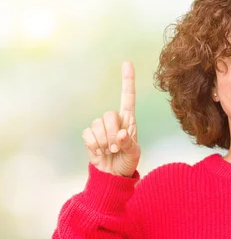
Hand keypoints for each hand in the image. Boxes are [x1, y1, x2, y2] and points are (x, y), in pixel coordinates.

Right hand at [82, 61, 140, 177]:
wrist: (113, 175)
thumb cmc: (127, 162)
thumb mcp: (134, 154)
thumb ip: (130, 143)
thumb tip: (122, 134)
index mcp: (129, 121)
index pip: (128, 97)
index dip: (127, 81)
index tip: (127, 63)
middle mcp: (114, 121)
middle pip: (109, 114)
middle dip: (113, 133)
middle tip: (117, 147)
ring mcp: (100, 128)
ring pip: (97, 125)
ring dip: (104, 142)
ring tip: (110, 151)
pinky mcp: (89, 136)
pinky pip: (87, 134)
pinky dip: (94, 145)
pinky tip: (99, 152)